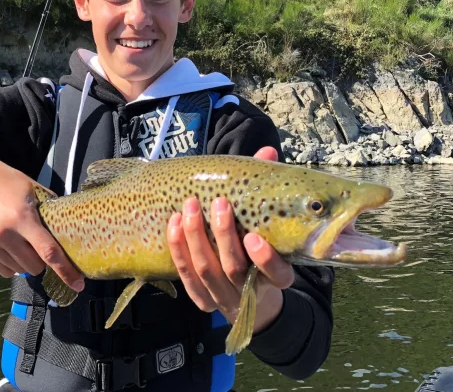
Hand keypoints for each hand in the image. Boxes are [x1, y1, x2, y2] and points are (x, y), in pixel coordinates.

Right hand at [0, 120, 82, 290]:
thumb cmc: (6, 181)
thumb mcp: (34, 189)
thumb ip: (52, 210)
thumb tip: (72, 228)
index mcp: (23, 218)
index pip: (48, 252)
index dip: (65, 271)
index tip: (78, 285)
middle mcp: (5, 234)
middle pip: (34, 267)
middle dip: (42, 261)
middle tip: (39, 244)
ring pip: (19, 271)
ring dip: (26, 263)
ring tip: (22, 242)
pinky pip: (3, 270)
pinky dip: (12, 264)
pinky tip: (10, 246)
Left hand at [167, 147, 293, 331]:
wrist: (252, 294)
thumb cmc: (259, 247)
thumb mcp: (269, 224)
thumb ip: (267, 191)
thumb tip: (268, 153)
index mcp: (277, 277)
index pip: (278, 275)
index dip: (265, 260)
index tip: (253, 237)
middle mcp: (250, 293)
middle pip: (233, 268)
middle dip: (222, 235)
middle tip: (219, 204)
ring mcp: (224, 299)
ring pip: (206, 271)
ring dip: (196, 237)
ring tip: (190, 206)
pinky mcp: (203, 300)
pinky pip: (186, 276)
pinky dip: (179, 249)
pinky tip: (174, 224)